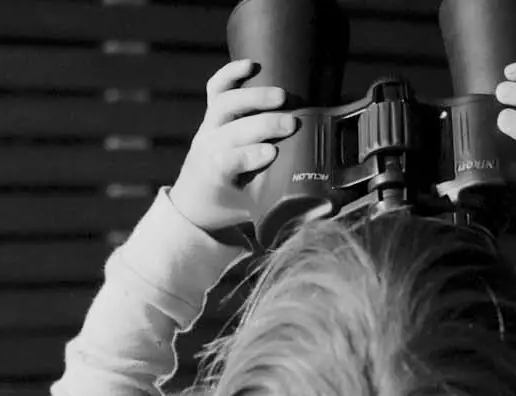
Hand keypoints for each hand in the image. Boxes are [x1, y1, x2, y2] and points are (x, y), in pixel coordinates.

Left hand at [170, 59, 298, 236]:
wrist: (195, 199)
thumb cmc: (226, 206)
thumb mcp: (250, 210)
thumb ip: (279, 205)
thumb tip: (320, 207)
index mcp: (215, 175)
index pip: (227, 161)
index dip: (248, 155)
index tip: (272, 154)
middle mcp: (209, 147)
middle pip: (232, 129)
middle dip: (262, 124)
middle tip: (291, 123)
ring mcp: (210, 127)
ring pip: (224, 104)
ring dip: (253, 97)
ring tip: (282, 95)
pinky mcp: (212, 114)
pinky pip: (217, 88)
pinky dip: (231, 73)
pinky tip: (251, 65)